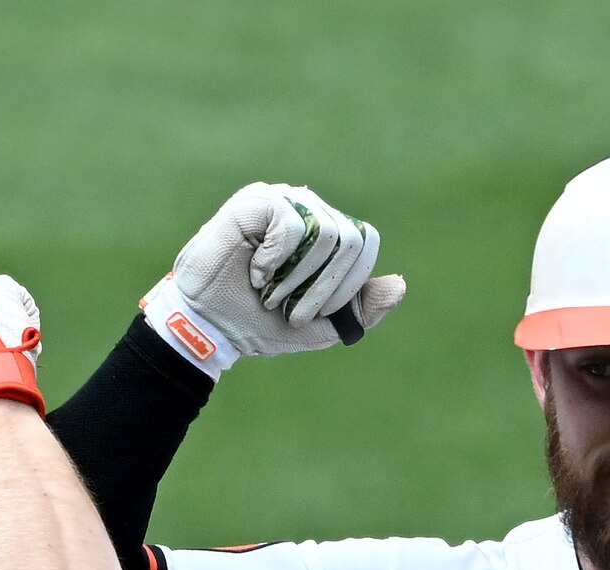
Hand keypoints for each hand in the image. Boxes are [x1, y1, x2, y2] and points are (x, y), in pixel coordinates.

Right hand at [140, 182, 404, 377]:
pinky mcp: (255, 201)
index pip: (364, 242)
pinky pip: (289, 225)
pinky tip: (254, 271)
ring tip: (268, 291)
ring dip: (295, 278)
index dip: (348, 283)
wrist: (210, 328)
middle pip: (347, 238)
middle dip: (322, 287)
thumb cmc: (260, 323)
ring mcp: (282, 200)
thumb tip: (400, 286)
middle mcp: (308, 208)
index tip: (316, 312)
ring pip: (323, 232)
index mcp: (326, 230)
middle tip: (289, 307)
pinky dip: (273, 262)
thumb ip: (361, 309)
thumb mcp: (320, 326)